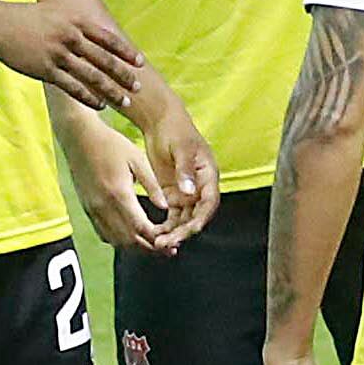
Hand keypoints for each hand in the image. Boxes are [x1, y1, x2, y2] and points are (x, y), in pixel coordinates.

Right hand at [0, 0, 142, 108]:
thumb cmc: (24, 17)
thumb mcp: (54, 12)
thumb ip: (74, 23)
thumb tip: (92, 34)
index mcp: (74, 21)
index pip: (108, 38)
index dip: (126, 52)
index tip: (140, 62)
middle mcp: (70, 36)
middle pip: (105, 59)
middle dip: (124, 75)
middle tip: (138, 87)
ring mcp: (58, 54)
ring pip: (92, 76)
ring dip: (111, 90)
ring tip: (124, 101)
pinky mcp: (45, 69)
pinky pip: (72, 87)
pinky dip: (89, 97)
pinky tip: (100, 105)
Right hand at [54, 104, 175, 254]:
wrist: (79, 137)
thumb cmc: (110, 144)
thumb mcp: (138, 159)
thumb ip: (152, 185)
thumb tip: (166, 207)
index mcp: (119, 193)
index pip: (140, 227)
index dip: (157, 240)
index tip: (172, 245)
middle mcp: (104, 206)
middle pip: (128, 240)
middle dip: (149, 249)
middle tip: (167, 252)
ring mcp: (93, 210)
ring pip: (115, 240)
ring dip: (135, 248)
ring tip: (152, 248)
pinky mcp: (87, 209)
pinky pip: (103, 233)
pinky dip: (118, 241)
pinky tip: (130, 239)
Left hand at [133, 87, 220, 247]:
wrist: (160, 122)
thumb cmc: (175, 130)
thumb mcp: (181, 147)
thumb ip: (185, 170)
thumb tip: (190, 192)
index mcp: (208, 176)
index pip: (209, 202)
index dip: (202, 218)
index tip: (190, 229)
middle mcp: (200, 188)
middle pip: (196, 216)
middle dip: (183, 232)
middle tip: (166, 242)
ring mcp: (187, 193)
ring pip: (184, 220)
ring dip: (173, 233)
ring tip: (157, 242)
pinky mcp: (173, 195)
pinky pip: (172, 216)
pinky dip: (166, 227)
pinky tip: (154, 235)